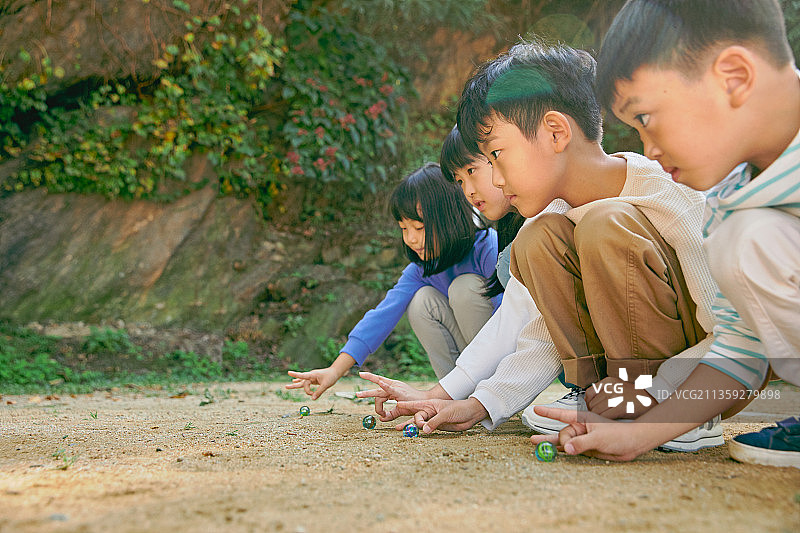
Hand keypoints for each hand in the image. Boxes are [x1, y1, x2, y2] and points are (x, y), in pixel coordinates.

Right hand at [286, 366, 340, 399]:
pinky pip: (306, 382)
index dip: (295, 375)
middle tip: (286, 387)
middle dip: (296, 386)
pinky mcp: (313, 380)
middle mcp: (311, 376)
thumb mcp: (326, 385)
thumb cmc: (331, 377)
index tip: (288, 372)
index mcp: (313, 375)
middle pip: (303, 383)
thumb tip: (312, 399)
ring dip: (296, 385)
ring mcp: (312, 378)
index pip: (303, 375)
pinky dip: (300, 383)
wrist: (335, 372)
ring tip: (287, 386)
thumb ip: (319, 392)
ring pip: (303, 382)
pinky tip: (295, 382)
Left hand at [356, 372, 432, 418]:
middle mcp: (393, 386)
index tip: (381, 416)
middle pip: (377, 387)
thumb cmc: (415, 405)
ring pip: (379, 390)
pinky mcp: (400, 391)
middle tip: (356, 394)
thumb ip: (391, 414)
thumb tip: (381, 419)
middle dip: (366, 391)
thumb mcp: (400, 410)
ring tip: (359, 395)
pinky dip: (384, 386)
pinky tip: (380, 383)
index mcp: (393, 389)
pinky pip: (390, 388)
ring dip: (368, 393)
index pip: (379, 394)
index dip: (377, 406)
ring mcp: (397, 387)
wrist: (427, 404)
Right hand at [389, 398, 487, 433]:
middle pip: (416, 417)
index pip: (415, 404)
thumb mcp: (446, 414)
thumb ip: (434, 422)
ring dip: (409, 427)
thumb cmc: (459, 409)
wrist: (470, 414)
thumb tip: (424, 430)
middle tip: (402, 427)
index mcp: (430, 404)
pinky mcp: (436, 426)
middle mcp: (429, 411)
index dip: (405, 404)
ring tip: (397, 429)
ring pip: (418, 423)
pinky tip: (410, 434)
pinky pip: (425, 429)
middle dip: (410, 422)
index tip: (395, 403)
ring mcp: (432, 419)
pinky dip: (418, 431)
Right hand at [528, 406, 648, 460]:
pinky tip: (550, 452)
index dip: (548, 412)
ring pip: (562, 441)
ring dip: (549, 443)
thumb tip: (565, 449)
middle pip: (561, 433)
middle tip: (547, 443)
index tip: (535, 409)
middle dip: (554, 439)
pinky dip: (560, 451)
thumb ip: (581, 444)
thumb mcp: (599, 438)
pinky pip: (569, 450)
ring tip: (533, 443)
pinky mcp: (584, 449)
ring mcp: (581, 439)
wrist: (632, 444)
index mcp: (582, 419)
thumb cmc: (619, 435)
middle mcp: (580, 428)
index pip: (562, 415)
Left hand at [585, 377, 655, 418]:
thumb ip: (604, 392)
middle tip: (599, 418)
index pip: (589, 393)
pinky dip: (605, 422)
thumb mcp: (618, 387)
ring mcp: (616, 396)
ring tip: (605, 421)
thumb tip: (588, 401)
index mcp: (609, 381)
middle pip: (592, 404)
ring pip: (596, 412)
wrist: (654, 400)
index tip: (592, 408)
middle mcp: (611, 387)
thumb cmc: (636, 396)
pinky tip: (610, 423)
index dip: (589, 403)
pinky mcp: (621, 406)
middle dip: (593, 413)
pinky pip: (605, 417)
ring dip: (598, 419)